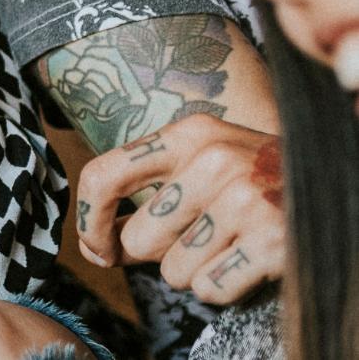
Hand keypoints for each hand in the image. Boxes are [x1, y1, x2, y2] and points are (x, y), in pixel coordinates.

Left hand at [75, 115, 285, 303]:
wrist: (332, 185)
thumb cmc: (256, 182)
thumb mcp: (201, 168)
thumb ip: (145, 199)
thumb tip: (94, 249)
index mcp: (188, 134)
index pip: (103, 176)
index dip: (90, 222)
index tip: (97, 247)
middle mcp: (213, 159)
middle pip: (139, 239)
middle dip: (161, 253)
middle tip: (202, 236)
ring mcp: (245, 198)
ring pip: (173, 270)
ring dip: (195, 270)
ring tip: (229, 244)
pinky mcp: (271, 240)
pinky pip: (208, 288)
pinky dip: (222, 288)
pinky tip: (246, 263)